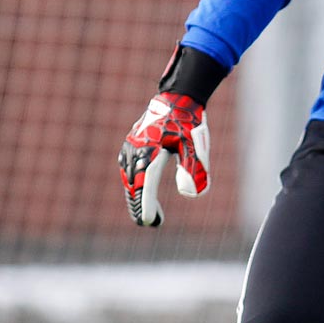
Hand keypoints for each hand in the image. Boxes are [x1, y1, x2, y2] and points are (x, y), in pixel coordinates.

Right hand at [119, 92, 209, 227]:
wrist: (177, 99)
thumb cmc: (187, 123)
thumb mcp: (194, 145)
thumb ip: (193, 168)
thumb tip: (191, 195)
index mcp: (150, 150)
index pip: (147, 183)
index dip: (146, 204)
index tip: (148, 221)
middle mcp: (136, 150)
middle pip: (134, 184)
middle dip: (140, 205)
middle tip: (148, 224)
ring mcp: (131, 148)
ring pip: (130, 179)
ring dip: (136, 197)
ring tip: (145, 216)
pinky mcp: (131, 147)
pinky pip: (129, 171)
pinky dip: (134, 185)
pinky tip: (140, 194)